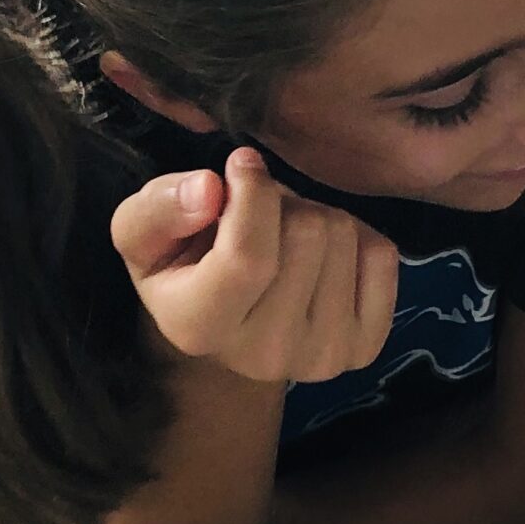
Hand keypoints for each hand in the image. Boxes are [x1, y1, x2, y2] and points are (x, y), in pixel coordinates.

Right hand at [112, 147, 401, 385]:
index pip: (248, 257)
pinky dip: (356, 236)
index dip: (253, 193)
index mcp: (199, 328)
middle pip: (306, 233)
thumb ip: (158, 208)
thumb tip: (211, 189)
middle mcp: (264, 356)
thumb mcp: (142, 233)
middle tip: (261, 216)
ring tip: (286, 236)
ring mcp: (321, 358)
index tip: (241, 165)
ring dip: (315, 215)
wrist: (228, 326)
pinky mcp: (365, 346)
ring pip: (343, 236)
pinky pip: (382, 255)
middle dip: (282, 202)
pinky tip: (322, 255)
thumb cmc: (181, 268)